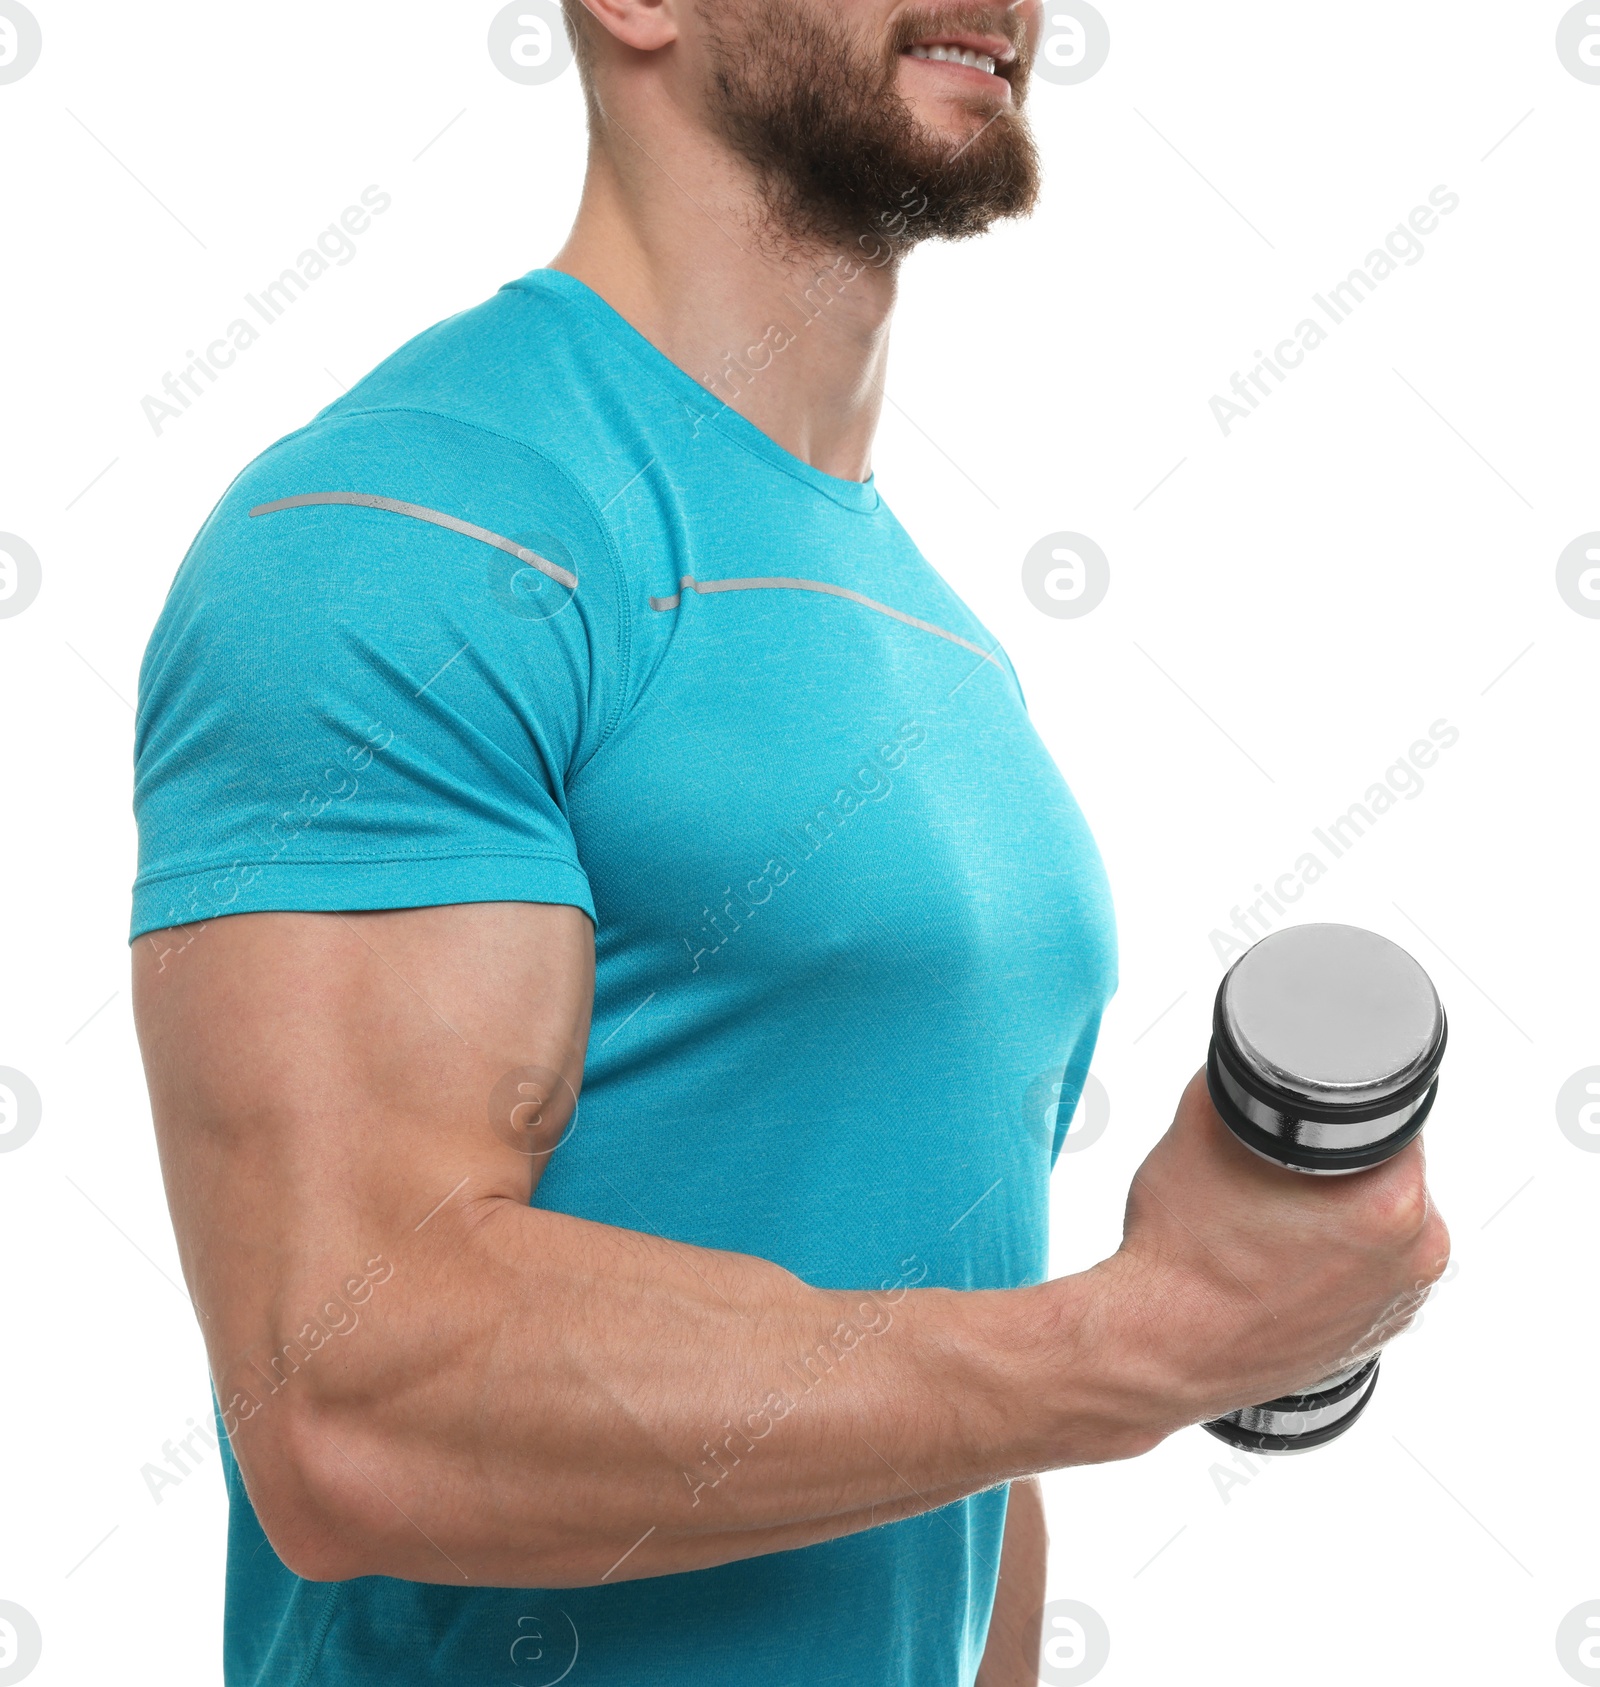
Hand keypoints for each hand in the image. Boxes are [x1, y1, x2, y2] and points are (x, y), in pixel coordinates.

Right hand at [1092, 1066, 1450, 1437]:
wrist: (1156, 1351)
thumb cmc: (1182, 1254)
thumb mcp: (1202, 1125)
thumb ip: (1237, 1075)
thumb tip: (1248, 1053)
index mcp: (1395, 1207)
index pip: (1398, 1123)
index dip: (1350, 1110)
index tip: (1308, 1118)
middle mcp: (1414, 1263)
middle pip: (1391, 1175)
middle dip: (1344, 1164)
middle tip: (1276, 1166)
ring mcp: (1395, 1310)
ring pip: (1378, 1227)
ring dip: (1340, 1213)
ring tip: (1270, 1217)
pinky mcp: (1369, 1343)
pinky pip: (1362, 1275)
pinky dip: (1329, 1261)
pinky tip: (1275, 1259)